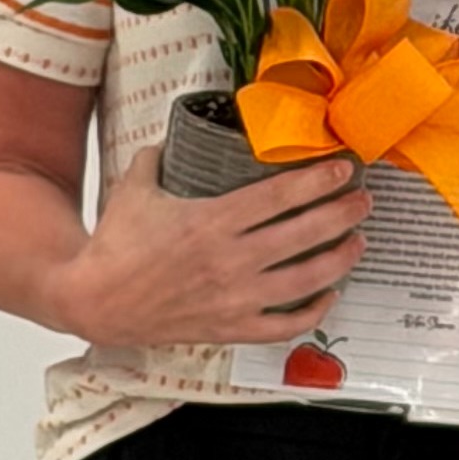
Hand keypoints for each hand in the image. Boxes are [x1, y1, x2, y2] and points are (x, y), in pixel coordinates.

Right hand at [47, 148, 368, 347]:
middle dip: (343, 215)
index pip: (279, 198)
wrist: (95, 301)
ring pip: (306, 281)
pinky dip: (314, 312)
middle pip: (304, 235)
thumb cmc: (115, 243)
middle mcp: (229, 262)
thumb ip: (161, 154)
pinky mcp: (230, 328)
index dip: (318, 181)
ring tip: (359, 242)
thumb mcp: (135, 186)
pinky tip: (328, 294)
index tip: (344, 168)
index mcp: (210, 222)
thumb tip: (180, 131)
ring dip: (340, 260)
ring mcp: (234, 299)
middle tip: (364, 201)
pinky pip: (285, 325)